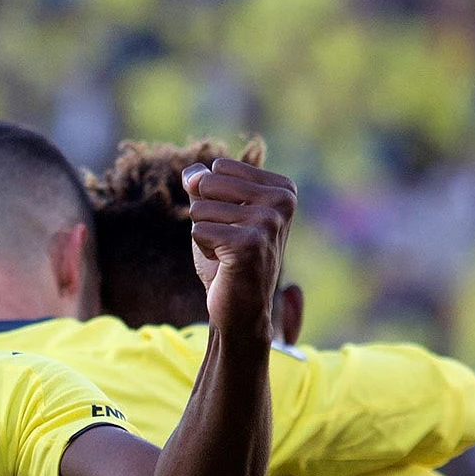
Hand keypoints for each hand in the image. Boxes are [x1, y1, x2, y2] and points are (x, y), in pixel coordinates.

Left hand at [184, 157, 294, 344]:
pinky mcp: (250, 243)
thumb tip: (192, 174)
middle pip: (208, 184)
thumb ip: (203, 185)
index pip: (219, 168)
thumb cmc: (228, 258)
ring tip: (227, 253)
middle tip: (227, 240)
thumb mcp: (216, 213)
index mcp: (282, 188)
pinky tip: (225, 264)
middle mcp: (282, 201)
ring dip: (204, 234)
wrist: (241, 307)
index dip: (213, 198)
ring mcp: (268, 221)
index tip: (234, 224)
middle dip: (205, 214)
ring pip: (200, 209)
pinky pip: (198, 230)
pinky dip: (203, 249)